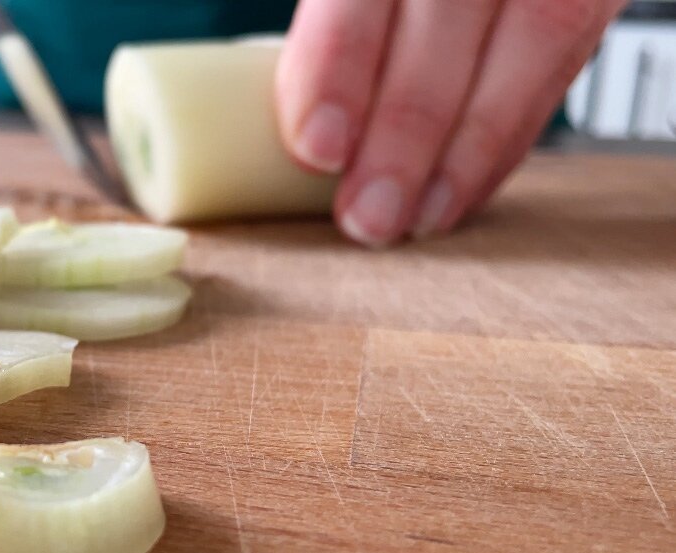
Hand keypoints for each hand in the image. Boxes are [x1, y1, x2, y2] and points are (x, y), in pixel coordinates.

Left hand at [275, 0, 626, 246]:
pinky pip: (565, 59)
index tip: (318, 149)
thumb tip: (301, 145)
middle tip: (369, 215)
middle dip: (405, 131)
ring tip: (419, 219)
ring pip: (531, 39)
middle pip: (448, 16)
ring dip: (468, 150)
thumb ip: (327, 37)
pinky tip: (463, 189)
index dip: (339, 66)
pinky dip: (510, 136)